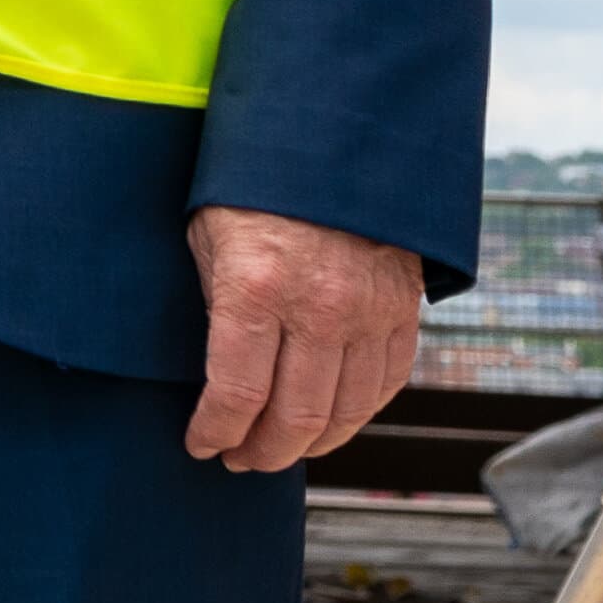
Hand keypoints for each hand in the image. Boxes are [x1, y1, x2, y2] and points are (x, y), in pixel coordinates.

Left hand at [188, 207, 424, 472]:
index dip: (215, 432)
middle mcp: (319, 310)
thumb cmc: (252, 187)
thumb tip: (216, 370)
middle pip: (295, 418)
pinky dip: (356, 416)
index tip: (200, 446)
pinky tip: (329, 423)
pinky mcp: (402, 313)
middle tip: (238, 460)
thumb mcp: (209, 237)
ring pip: (345, 414)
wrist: (334, 142)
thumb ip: (216, 303)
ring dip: (309, 445)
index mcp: (257, 289)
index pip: (237, 393)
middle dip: (261, 451)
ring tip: (278, 451)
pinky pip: (384, 386)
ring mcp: (368, 315)